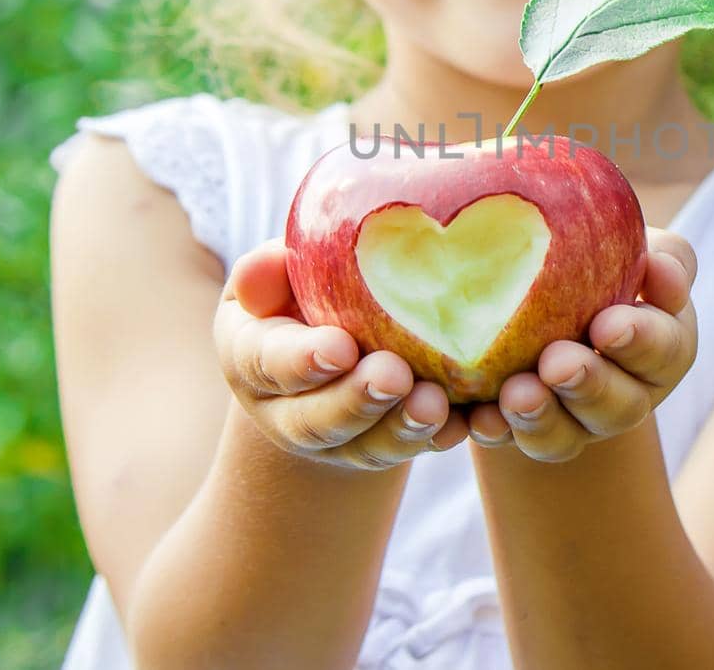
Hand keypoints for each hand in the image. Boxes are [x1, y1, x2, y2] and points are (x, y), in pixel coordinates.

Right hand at [215, 237, 471, 470]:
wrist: (326, 340)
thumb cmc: (299, 288)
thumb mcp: (276, 271)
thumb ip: (271, 269)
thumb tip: (267, 264)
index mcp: (252, 358)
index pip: (267, 363)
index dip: (301, 360)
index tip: (340, 348)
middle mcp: (286, 411)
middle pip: (315, 421)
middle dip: (356, 401)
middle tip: (394, 377)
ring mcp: (337, 437)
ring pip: (365, 446)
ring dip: (400, 428)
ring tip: (433, 405)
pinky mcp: (383, 444)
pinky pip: (409, 449)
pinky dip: (436, 440)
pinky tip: (461, 425)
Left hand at [465, 228, 698, 462]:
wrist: (543, 289)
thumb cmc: (603, 259)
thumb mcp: (638, 248)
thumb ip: (664, 256)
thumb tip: (658, 265)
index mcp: (663, 348)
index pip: (666, 350)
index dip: (642, 341)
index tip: (608, 323)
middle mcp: (626, 395)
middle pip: (620, 407)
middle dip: (589, 386)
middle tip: (557, 363)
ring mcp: (576, 421)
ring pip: (567, 436)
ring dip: (542, 417)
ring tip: (516, 393)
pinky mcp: (528, 431)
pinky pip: (514, 442)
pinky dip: (497, 432)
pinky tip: (480, 417)